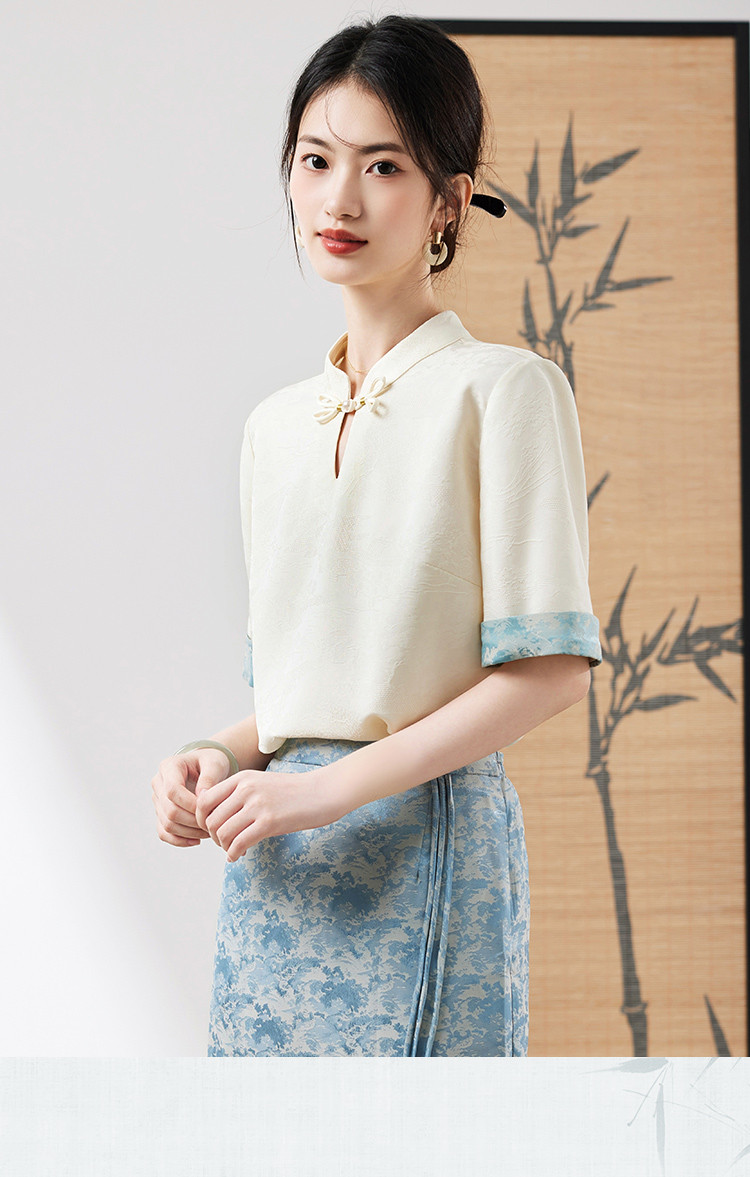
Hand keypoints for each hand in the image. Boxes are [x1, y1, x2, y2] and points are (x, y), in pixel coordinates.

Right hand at [151, 748, 233, 847]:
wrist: (206, 767)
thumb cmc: (211, 762)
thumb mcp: (215, 763)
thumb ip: (209, 777)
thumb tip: (201, 797)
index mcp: (169, 767)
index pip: (173, 790)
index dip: (190, 804)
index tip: (210, 809)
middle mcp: (158, 783)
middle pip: (169, 810)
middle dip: (193, 821)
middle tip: (213, 825)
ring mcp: (157, 800)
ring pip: (167, 824)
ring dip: (189, 832)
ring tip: (209, 832)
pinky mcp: (160, 813)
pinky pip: (164, 833)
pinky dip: (180, 840)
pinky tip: (197, 840)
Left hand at [195, 767, 341, 861]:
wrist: (323, 792)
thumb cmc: (293, 791)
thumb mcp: (261, 783)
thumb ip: (238, 793)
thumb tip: (213, 812)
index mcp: (242, 778)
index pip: (204, 800)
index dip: (201, 819)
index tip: (211, 829)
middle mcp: (246, 789)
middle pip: (210, 820)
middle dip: (213, 837)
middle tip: (224, 843)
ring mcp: (257, 805)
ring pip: (222, 833)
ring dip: (224, 847)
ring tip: (233, 850)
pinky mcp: (269, 822)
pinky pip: (239, 843)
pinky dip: (233, 854)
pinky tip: (238, 856)